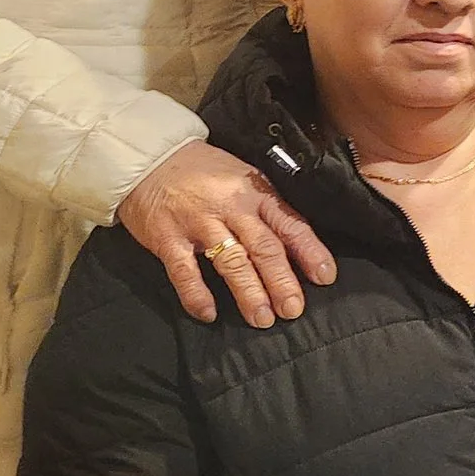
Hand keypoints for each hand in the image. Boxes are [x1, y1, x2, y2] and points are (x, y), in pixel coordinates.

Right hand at [118, 141, 334, 327]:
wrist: (150, 157)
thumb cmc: (204, 172)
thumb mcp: (245, 180)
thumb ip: (267, 210)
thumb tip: (297, 247)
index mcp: (256, 193)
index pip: (290, 224)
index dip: (310, 252)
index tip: (325, 277)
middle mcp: (231, 207)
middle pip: (263, 247)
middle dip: (281, 281)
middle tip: (293, 309)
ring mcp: (198, 222)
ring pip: (230, 261)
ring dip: (248, 292)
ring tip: (262, 318)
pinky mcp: (167, 236)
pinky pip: (184, 269)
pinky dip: (196, 293)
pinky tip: (208, 313)